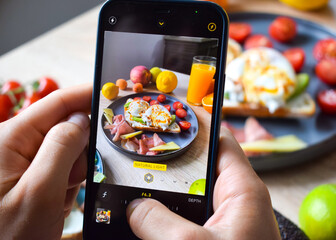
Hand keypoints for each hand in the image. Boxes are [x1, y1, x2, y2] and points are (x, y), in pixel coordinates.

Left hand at [0, 84, 91, 239]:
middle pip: (67, 127)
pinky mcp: (32, 173)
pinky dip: (68, 182)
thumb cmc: (7, 235)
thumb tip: (82, 119)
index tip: (114, 93)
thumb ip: (63, 147)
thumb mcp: (41, 191)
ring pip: (69, 150)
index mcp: (12, 138)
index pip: (58, 103)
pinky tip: (57, 200)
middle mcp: (16, 142)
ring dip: (74, 172)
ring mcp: (24, 158)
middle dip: (79, 151)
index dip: (88, 95)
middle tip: (74, 178)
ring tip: (60, 196)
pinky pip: (63, 167)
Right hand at [126, 127, 280, 239]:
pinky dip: (159, 216)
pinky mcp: (206, 239)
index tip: (166, 109)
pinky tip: (136, 218)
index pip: (220, 140)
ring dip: (158, 193)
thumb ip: (159, 221)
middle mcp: (230, 202)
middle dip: (165, 160)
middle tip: (135, 150)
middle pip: (194, 168)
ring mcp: (217, 224)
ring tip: (128, 183)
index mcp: (241, 190)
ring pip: (182, 196)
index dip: (196, 121)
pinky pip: (178, 220)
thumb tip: (133, 207)